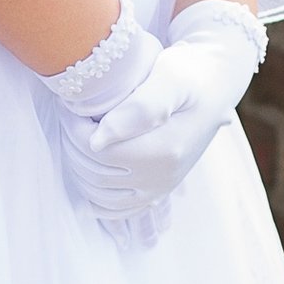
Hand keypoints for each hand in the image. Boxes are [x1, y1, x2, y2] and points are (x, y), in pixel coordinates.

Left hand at [62, 0, 264, 219]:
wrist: (213, 86)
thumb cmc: (190, 74)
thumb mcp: (171, 77)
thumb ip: (141, 107)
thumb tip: (101, 138)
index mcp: (165, 149)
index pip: (96, 149)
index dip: (73, 128)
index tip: (69, 105)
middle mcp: (163, 175)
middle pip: (94, 171)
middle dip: (72, 143)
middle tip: (70, 117)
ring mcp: (160, 187)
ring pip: (98, 191)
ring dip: (78, 165)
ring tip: (78, 134)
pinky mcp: (157, 192)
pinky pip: (116, 210)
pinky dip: (94, 197)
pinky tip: (88, 174)